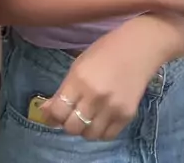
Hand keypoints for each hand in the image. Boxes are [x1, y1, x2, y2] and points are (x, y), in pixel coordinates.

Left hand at [40, 18, 166, 141]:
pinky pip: (107, 136)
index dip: (53, 115)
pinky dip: (100, 132)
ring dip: (84, 129)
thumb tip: (46, 111)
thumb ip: (63, 91)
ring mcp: (112, 108)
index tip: (53, 113)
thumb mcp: (78, 66)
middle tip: (70, 115)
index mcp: (79, 79)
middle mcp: (94, 97)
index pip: (59, 111)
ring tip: (86, 117)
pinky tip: (99, 120)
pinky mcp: (127, 115)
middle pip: (72, 127)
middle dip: (67, 124)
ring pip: (89, 135)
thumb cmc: (104, 51)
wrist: (137, 49)